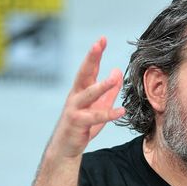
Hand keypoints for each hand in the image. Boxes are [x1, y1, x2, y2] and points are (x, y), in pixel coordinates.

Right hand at [50, 37, 124, 158]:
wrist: (66, 146)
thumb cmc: (82, 125)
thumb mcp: (99, 105)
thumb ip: (109, 90)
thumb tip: (117, 71)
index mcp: (81, 89)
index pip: (89, 67)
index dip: (95, 53)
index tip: (102, 39)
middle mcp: (76, 95)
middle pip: (84, 73)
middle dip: (91, 58)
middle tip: (98, 44)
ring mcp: (75, 108)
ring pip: (88, 94)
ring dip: (101, 86)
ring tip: (112, 79)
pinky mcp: (77, 123)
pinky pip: (94, 117)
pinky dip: (108, 114)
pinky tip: (120, 111)